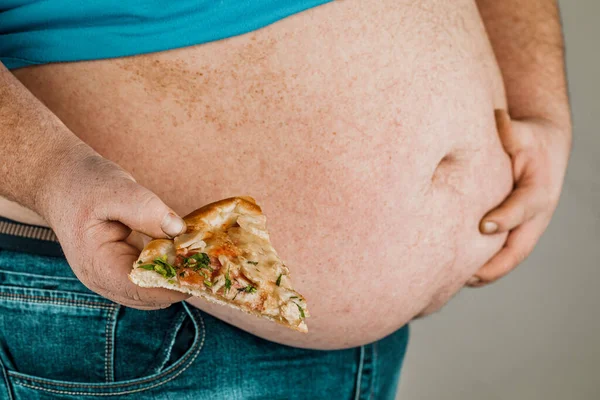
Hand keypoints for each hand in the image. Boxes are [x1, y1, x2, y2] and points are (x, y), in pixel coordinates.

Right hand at [39, 150, 189, 308]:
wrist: (61, 180)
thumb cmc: (84, 184)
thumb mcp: (116, 190)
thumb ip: (146, 210)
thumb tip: (179, 230)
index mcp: (98, 267)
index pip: (142, 290)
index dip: (174, 286)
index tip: (202, 272)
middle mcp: (105, 280)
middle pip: (151, 297)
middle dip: (180, 284)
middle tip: (210, 266)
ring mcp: (113, 276)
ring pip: (154, 291)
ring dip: (177, 278)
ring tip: (203, 261)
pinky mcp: (123, 267)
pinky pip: (151, 277)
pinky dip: (169, 269)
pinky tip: (187, 254)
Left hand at [467, 109, 570, 286]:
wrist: (546, 150)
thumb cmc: (529, 140)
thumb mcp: (522, 131)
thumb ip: (509, 129)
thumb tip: (496, 118)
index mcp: (539, 190)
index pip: (523, 207)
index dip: (506, 217)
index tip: (484, 225)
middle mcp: (536, 215)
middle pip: (518, 248)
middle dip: (494, 265)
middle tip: (466, 276)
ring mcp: (528, 228)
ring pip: (510, 258)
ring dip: (487, 273)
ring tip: (457, 282)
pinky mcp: (518, 232)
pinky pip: (503, 255)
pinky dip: (486, 268)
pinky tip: (460, 275)